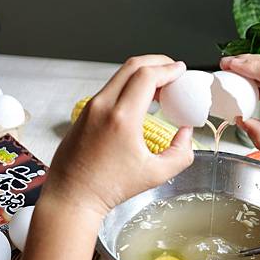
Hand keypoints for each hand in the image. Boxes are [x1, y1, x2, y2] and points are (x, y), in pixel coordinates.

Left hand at [43, 55, 193, 215]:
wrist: (72, 197)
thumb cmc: (108, 188)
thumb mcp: (156, 175)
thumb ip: (181, 153)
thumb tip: (186, 133)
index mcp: (122, 118)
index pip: (147, 76)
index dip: (168, 69)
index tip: (181, 71)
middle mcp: (103, 106)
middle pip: (132, 66)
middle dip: (157, 63)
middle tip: (173, 71)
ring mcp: (90, 108)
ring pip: (119, 75)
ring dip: (142, 74)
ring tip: (160, 88)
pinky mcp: (84, 113)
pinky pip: (110, 88)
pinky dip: (128, 85)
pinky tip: (140, 100)